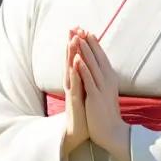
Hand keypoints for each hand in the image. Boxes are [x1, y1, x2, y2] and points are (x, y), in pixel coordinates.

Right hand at [63, 28, 88, 152]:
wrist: (78, 134)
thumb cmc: (83, 114)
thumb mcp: (86, 93)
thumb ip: (86, 81)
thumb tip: (89, 70)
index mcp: (77, 82)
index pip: (76, 60)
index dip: (77, 45)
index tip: (80, 30)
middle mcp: (72, 84)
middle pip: (70, 60)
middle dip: (71, 44)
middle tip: (72, 27)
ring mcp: (72, 92)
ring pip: (70, 69)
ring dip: (71, 54)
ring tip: (72, 39)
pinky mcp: (74, 100)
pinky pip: (75, 84)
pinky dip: (75, 72)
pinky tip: (76, 62)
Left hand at [71, 29, 124, 152]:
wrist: (112, 132)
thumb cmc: (107, 114)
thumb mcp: (107, 94)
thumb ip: (104, 82)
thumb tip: (102, 72)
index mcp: (109, 79)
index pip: (102, 58)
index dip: (94, 45)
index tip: (87, 32)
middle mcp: (107, 81)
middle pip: (97, 58)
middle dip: (88, 42)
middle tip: (80, 28)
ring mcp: (101, 88)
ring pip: (92, 66)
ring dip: (84, 51)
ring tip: (77, 37)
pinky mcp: (95, 97)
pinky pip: (88, 80)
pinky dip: (82, 68)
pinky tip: (77, 58)